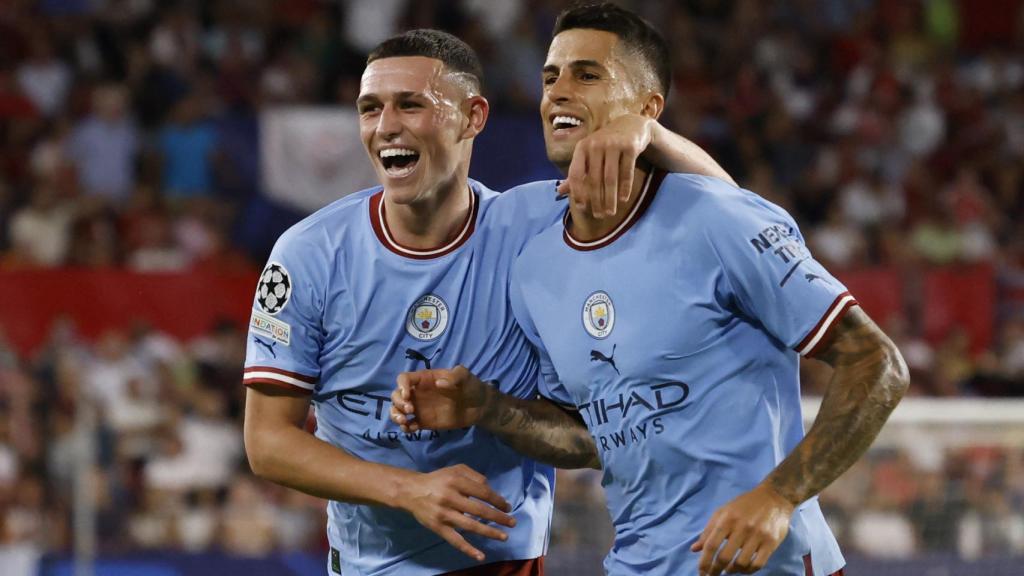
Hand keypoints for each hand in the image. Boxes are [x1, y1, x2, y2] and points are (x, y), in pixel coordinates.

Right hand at [391, 366, 489, 431]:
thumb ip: (455, 376)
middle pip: (396, 395)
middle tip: (410, 409)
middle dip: (398, 403)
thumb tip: (439, 383)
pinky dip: (405, 428)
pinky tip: (411, 429)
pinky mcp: (423, 422)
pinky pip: (408, 425)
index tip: (407, 394)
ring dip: (396, 416)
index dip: (401, 385)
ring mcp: (420, 408)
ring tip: (404, 422)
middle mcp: (418, 393)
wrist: (479, 406)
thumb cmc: (471, 386)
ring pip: (398, 411)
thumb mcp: (465, 376)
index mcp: (424, 379)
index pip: (404, 379)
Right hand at [398, 464, 515, 560]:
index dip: (497, 500)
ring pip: (470, 526)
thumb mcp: (456, 469)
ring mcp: (444, 514)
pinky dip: (468, 549)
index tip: (507, 507)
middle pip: (479, 510)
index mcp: (456, 481)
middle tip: (512, 523)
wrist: (411, 491)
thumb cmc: (438, 479)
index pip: (482, 492)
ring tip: (504, 536)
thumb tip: (490, 490)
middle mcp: (451, 497)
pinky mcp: (438, 527)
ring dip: (489, 532)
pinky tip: (481, 555)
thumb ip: (474, 476)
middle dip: (498, 517)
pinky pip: (455, 540)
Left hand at [556, 113, 653, 218]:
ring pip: (610, 178)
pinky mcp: (629, 147)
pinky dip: (625, 187)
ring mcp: (613, 144)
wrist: (630, 126)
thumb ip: (576, 173)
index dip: (577, 192)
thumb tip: (559, 192)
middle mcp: (596, 144)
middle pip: (594, 179)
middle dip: (596, 200)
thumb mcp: (588, 155)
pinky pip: (626, 172)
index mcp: (582, 147)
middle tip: (599, 216)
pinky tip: (623, 199)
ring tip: (611, 212)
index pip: (576, 173)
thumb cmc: (605, 145)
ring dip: (610, 198)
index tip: (581, 208)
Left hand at [692, 483, 794, 574]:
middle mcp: (742, 528)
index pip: (711, 545)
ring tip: (728, 571)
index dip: (704, 562)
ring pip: (741, 563)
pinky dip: (748, 571)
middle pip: (724, 557)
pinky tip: (743, 569)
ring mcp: (758, 536)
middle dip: (715, 570)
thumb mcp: (723, 512)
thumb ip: (708, 530)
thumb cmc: (744, 505)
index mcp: (727, 519)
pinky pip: (758, 564)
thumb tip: (694, 549)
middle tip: (713, 575)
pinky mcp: (771, 542)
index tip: (702, 573)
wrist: (773, 497)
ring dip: (732, 571)